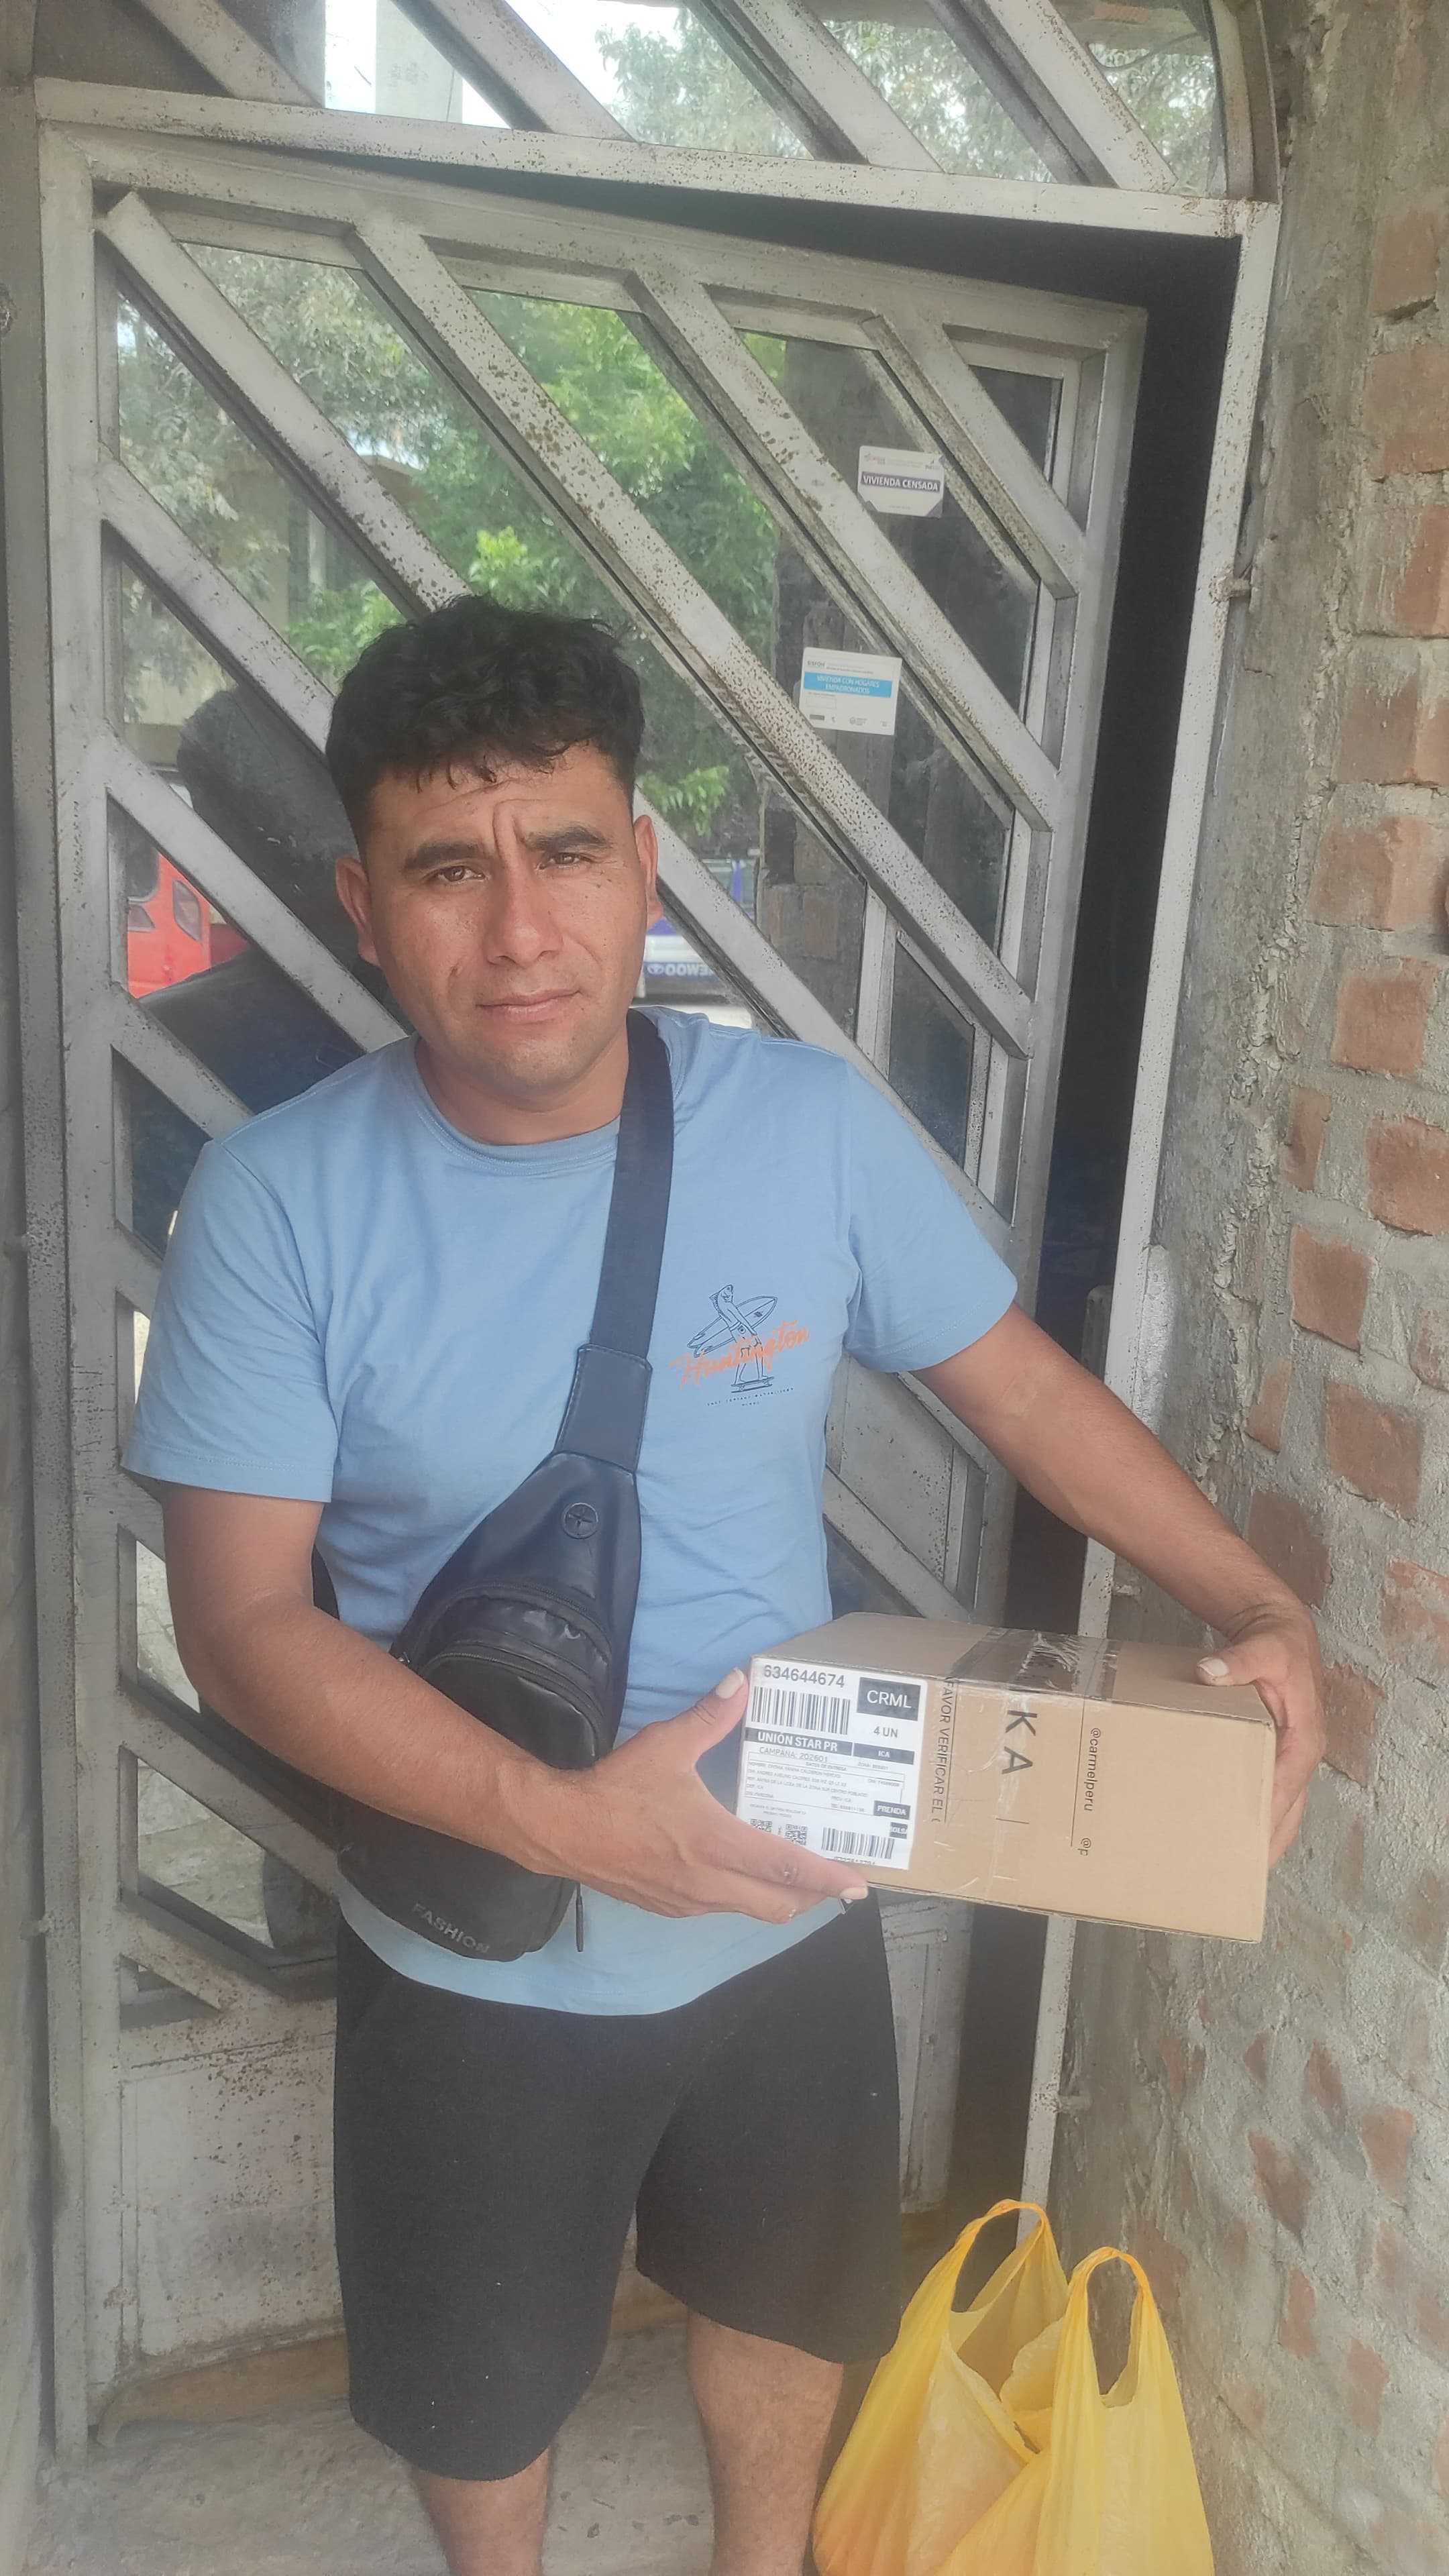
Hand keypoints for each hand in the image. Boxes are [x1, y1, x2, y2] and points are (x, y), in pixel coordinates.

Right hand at [520, 1671, 871, 1922]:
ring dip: (781, 1898)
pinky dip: (746, 1897)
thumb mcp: (666, 1745)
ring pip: (751, 1910)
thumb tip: (741, 1681)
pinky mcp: (670, 1908)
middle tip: (837, 1881)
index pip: (786, 1868)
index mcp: (716, 1843)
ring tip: (798, 1878)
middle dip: (814, 1896)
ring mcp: (690, 1902)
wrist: (562, 1830)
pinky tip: (743, 1875)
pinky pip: (722, 1909)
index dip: (827, 1877)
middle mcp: (710, 1882)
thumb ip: (710, 1717)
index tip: (859, 1883)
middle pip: (780, 1905)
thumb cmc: (617, 1789)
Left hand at [1197, 1603, 1324, 1864]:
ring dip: (1264, 1839)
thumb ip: (1239, 1660)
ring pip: (1284, 1812)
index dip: (1267, 1817)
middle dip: (1266, 1845)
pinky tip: (1235, 1834)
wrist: (1283, 1633)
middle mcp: (1302, 1755)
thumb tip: (1210, 1671)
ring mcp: (1291, 1759)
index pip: (1285, 1787)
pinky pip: (1272, 1796)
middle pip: (1288, 1813)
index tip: (1247, 1845)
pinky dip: (1260, 1818)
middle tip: (1236, 1875)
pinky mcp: (1278, 1755)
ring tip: (1233, 1869)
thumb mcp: (1262, 1647)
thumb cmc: (1277, 1644)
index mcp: (1304, 1738)